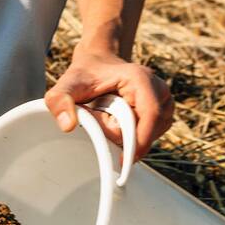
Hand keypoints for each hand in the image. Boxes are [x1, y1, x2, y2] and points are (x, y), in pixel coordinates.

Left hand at [44, 44, 173, 162]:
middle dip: (123, 135)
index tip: (122, 160)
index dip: (139, 141)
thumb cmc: (85, 74)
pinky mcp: (163, 113)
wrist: (99, 63)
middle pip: (148, 129)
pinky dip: (133, 135)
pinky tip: (118, 121)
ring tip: (107, 115)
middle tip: (98, 118)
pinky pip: (151, 135)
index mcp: (141, 79)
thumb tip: (67, 126)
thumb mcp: (67, 84)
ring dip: (127, 135)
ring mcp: (164, 102)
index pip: (150, 116)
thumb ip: (60, 101)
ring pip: (150, 134)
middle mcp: (159, 90)